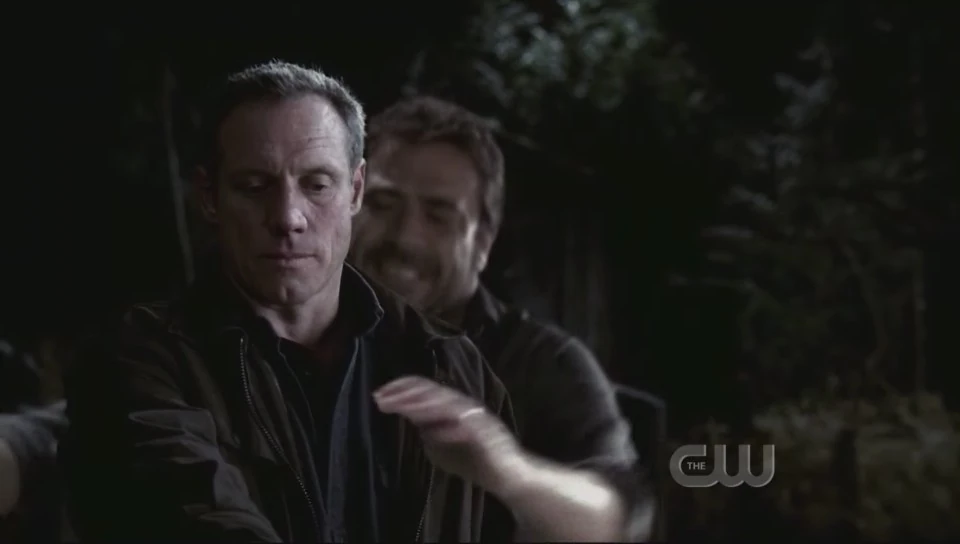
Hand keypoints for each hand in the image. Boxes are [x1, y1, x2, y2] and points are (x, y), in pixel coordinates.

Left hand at [374, 375, 523, 494]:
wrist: (507, 476)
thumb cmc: (475, 460)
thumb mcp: (442, 448)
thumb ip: (429, 433)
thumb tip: (412, 420)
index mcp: (453, 407)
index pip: (425, 389)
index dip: (401, 389)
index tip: (379, 395)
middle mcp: (464, 406)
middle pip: (431, 391)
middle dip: (404, 394)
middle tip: (380, 398)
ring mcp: (475, 417)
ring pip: (446, 403)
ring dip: (421, 405)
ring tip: (400, 408)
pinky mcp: (486, 433)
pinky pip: (465, 425)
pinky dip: (448, 427)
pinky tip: (429, 431)